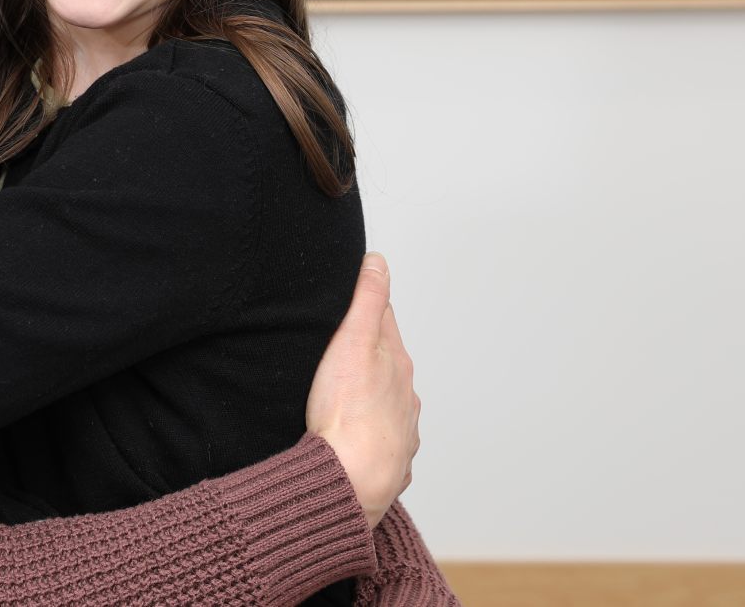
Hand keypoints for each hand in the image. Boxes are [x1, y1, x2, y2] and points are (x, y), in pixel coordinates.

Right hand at [305, 253, 420, 529]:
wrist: (351, 481)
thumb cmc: (345, 412)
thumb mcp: (352, 342)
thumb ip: (367, 300)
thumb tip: (379, 261)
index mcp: (395, 361)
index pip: (383, 320)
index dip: (366, 308)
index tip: (350, 300)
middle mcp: (405, 393)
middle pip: (387, 362)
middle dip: (368, 352)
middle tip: (339, 346)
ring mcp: (401, 429)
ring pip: (387, 402)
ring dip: (372, 394)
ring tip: (345, 392)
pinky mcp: (390, 460)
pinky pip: (382, 439)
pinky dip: (371, 432)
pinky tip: (355, 435)